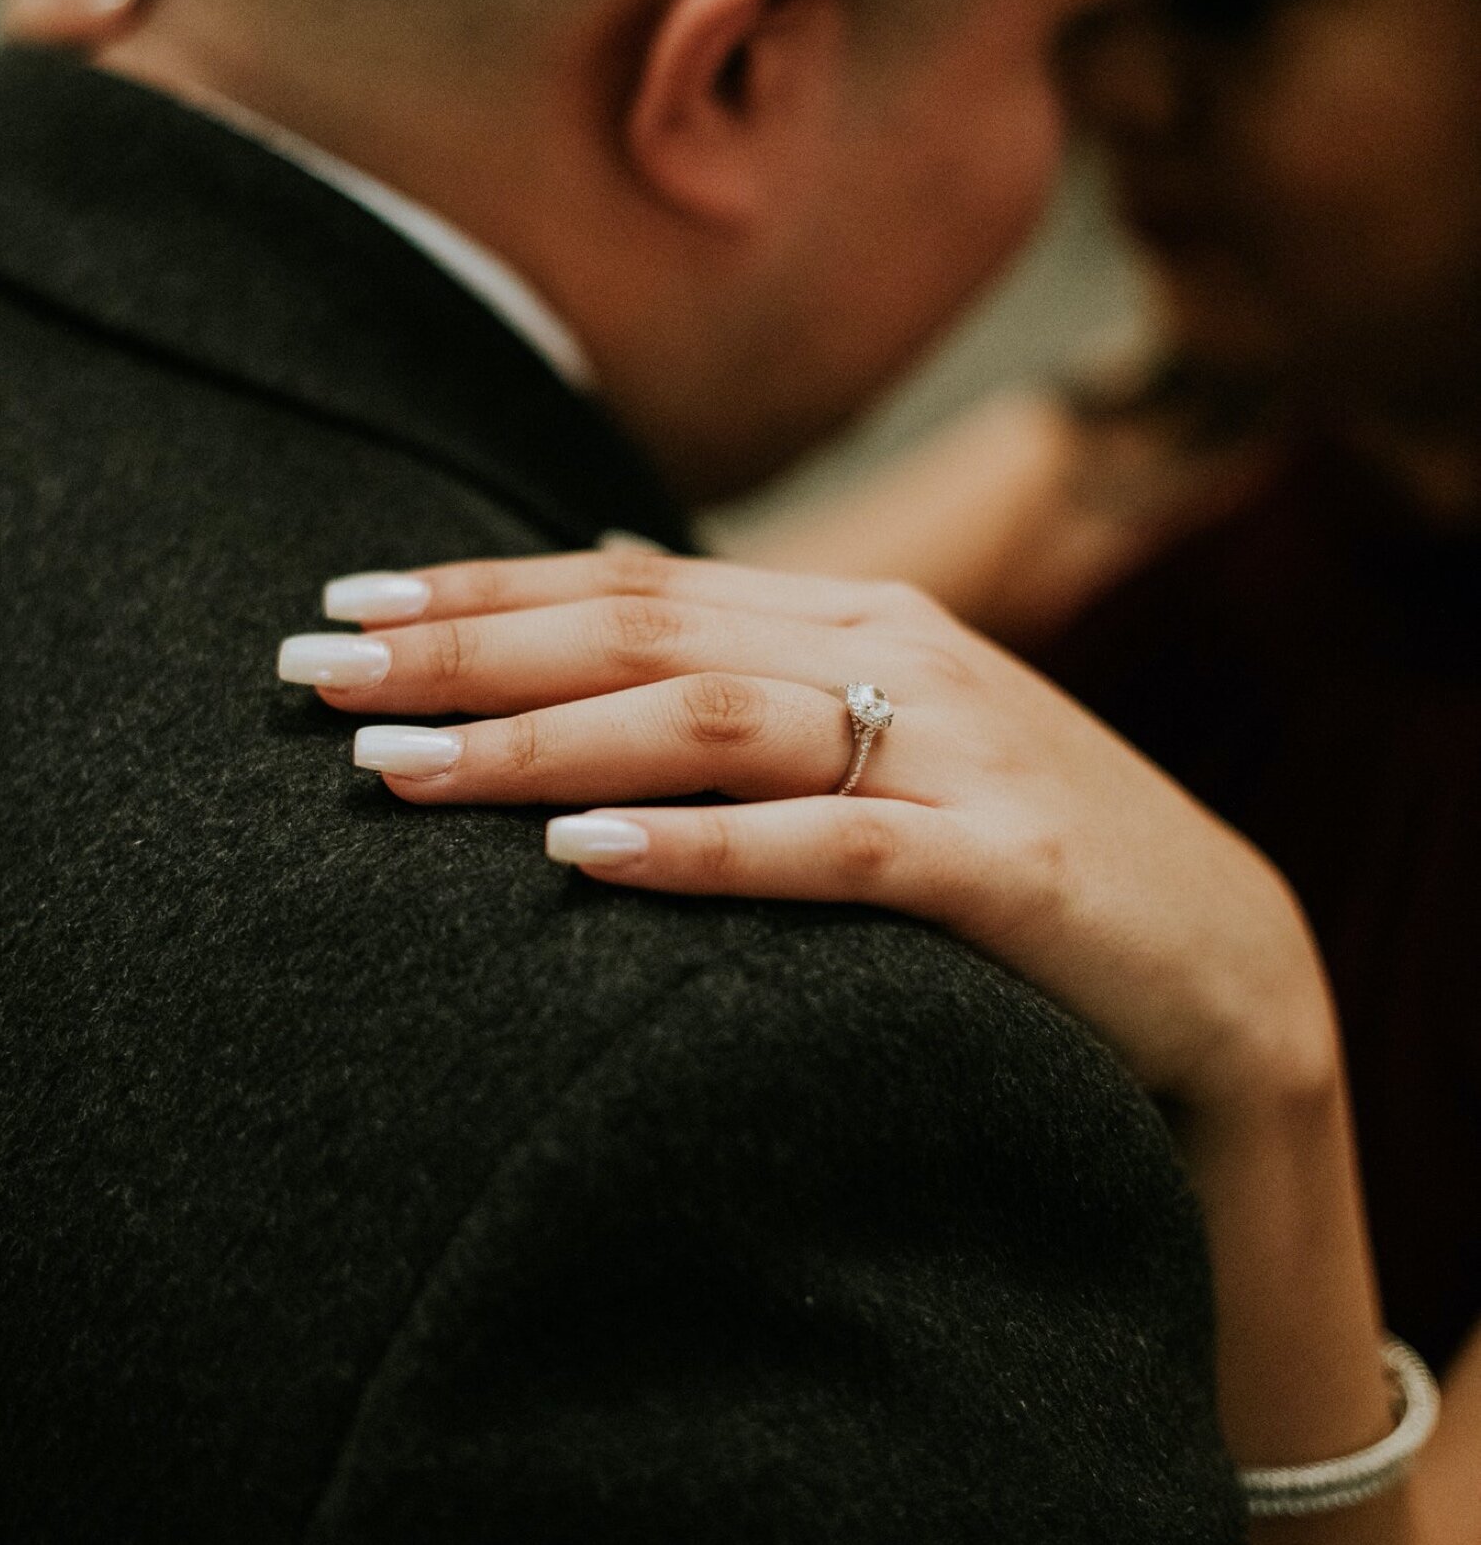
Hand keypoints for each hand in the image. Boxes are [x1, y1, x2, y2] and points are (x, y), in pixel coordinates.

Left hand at [281, 549, 1335, 1114]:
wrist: (1225, 962)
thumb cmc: (1018, 854)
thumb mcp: (888, 743)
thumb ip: (757, 692)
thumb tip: (589, 643)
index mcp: (858, 613)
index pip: (632, 582)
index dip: (482, 592)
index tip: (347, 608)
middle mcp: (898, 653)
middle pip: (646, 630)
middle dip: (468, 652)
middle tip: (319, 673)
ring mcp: (956, 752)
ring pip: (713, 723)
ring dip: (543, 742)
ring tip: (404, 773)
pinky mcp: (1005, 865)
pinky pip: (832, 849)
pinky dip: (702, 850)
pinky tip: (585, 859)